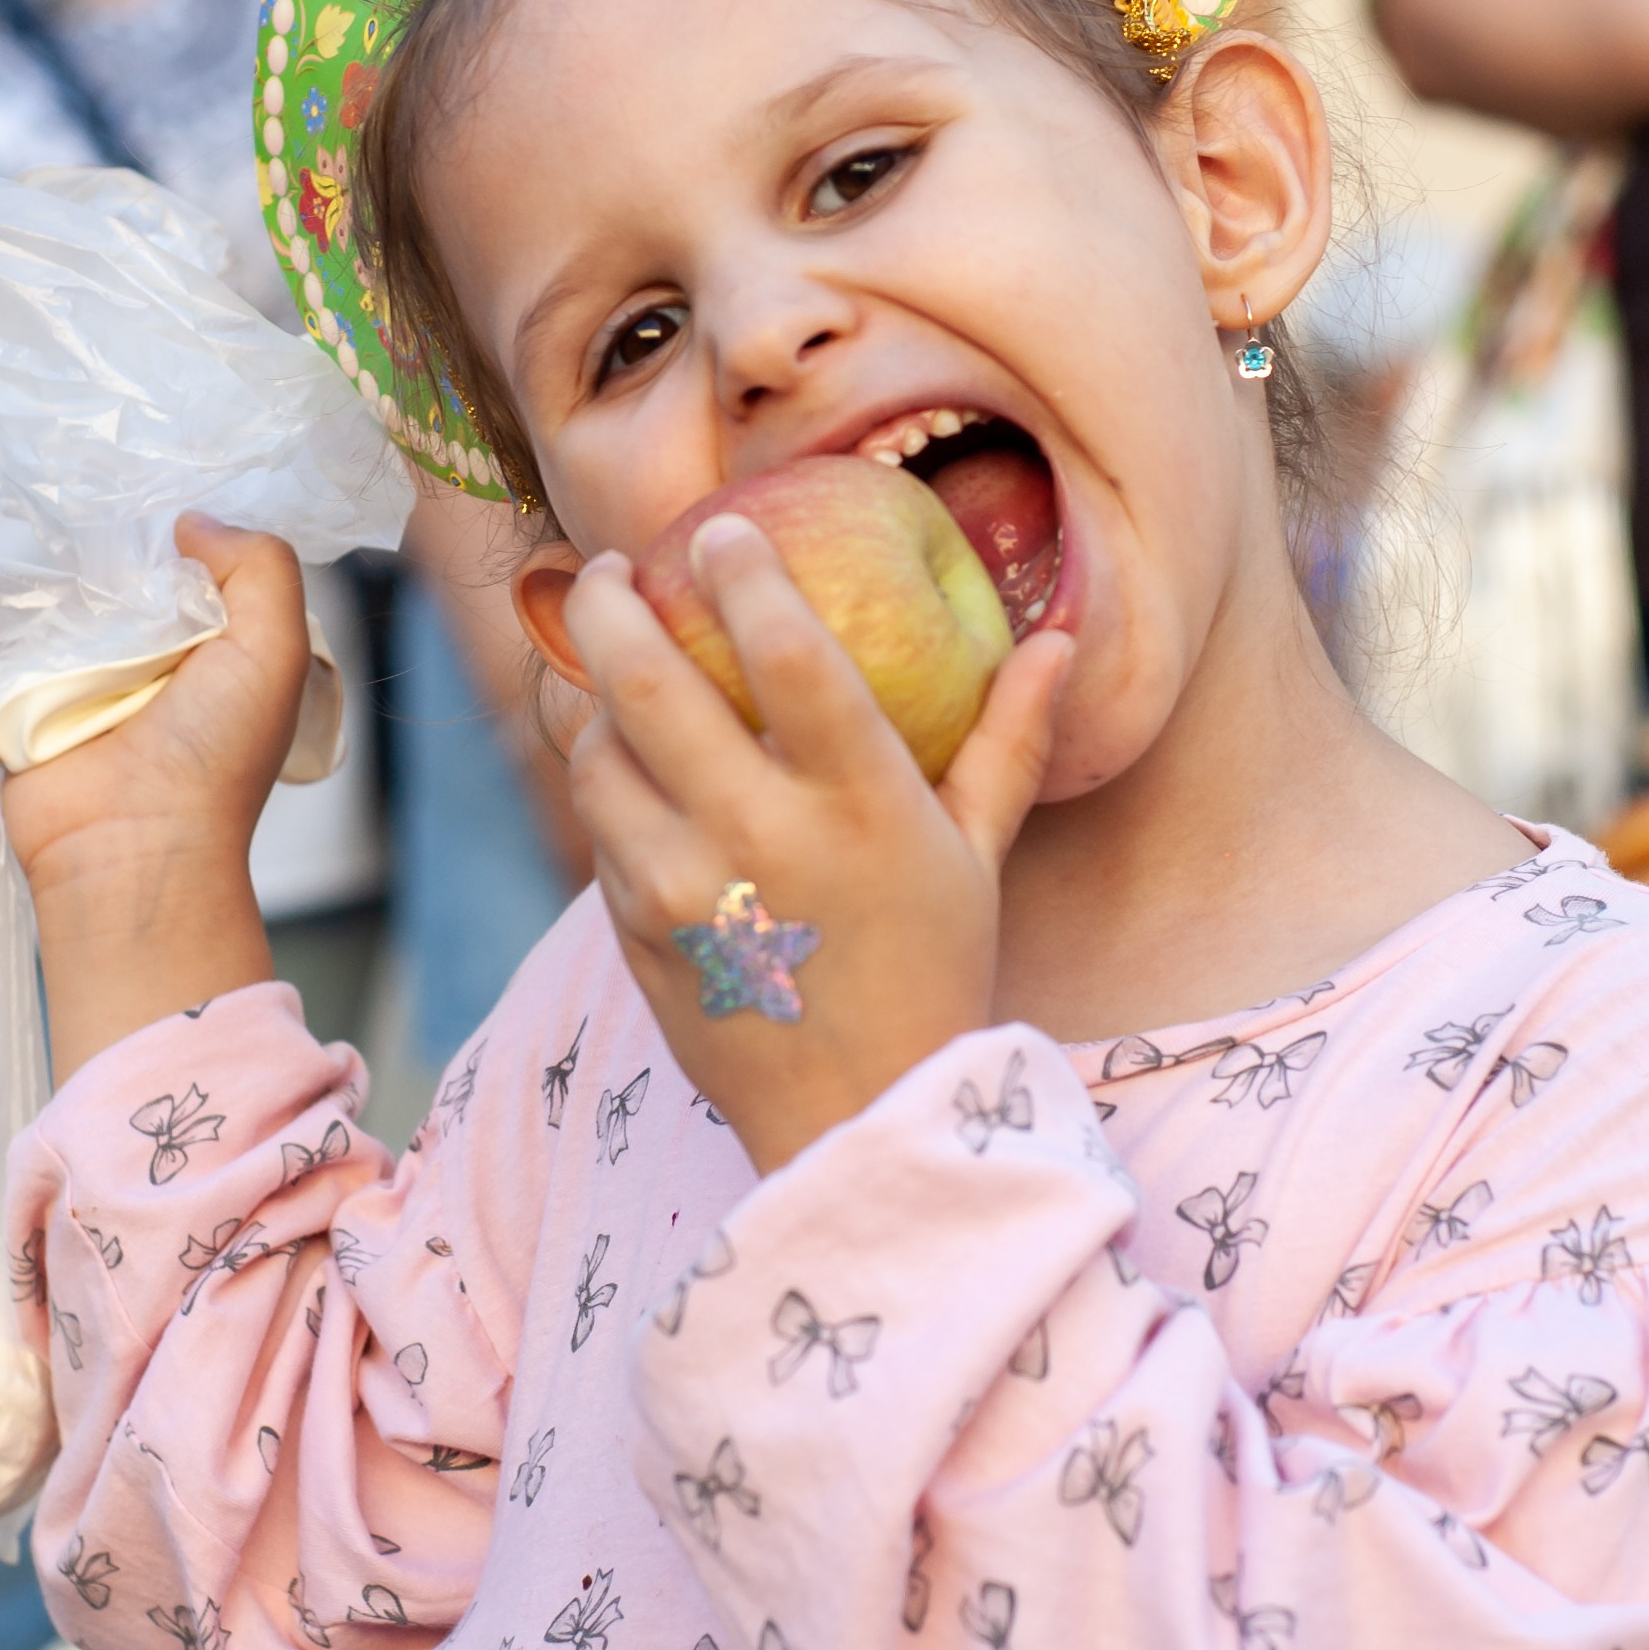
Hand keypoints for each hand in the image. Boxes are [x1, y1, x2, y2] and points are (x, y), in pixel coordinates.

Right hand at [1, 514, 302, 1078]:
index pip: (218, 571)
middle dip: (139, 564)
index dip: (204, 545)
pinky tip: (49, 616)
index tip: (180, 523)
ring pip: (92, 604)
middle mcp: (174, 664)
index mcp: (236, 653)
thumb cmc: (217, 756)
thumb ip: (262, 567)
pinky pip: (38, 637)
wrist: (130, 846)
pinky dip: (41, 626)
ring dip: (89, 597)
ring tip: (88, 588)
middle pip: (149, 579)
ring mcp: (106, 681)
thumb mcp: (277, 649)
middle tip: (125, 547)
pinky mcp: (45, 698)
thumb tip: (196, 523)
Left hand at [563, 516, 1072, 1173]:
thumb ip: (1009, 741)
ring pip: (598, 755)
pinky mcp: (634, 937)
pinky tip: (613, 748)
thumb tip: (1056, 638)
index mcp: (859, 808)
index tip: (722, 528)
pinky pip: (595, 828)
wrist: (858, 1121)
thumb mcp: (979, 856)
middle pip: (653, 685)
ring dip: (593, 692)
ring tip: (607, 654)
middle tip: (613, 569)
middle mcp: (762, 842)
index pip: (790, 655)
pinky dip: (598, 775)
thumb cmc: (931, 970)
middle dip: (616, 606)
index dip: (747, 576)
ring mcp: (686, 894)